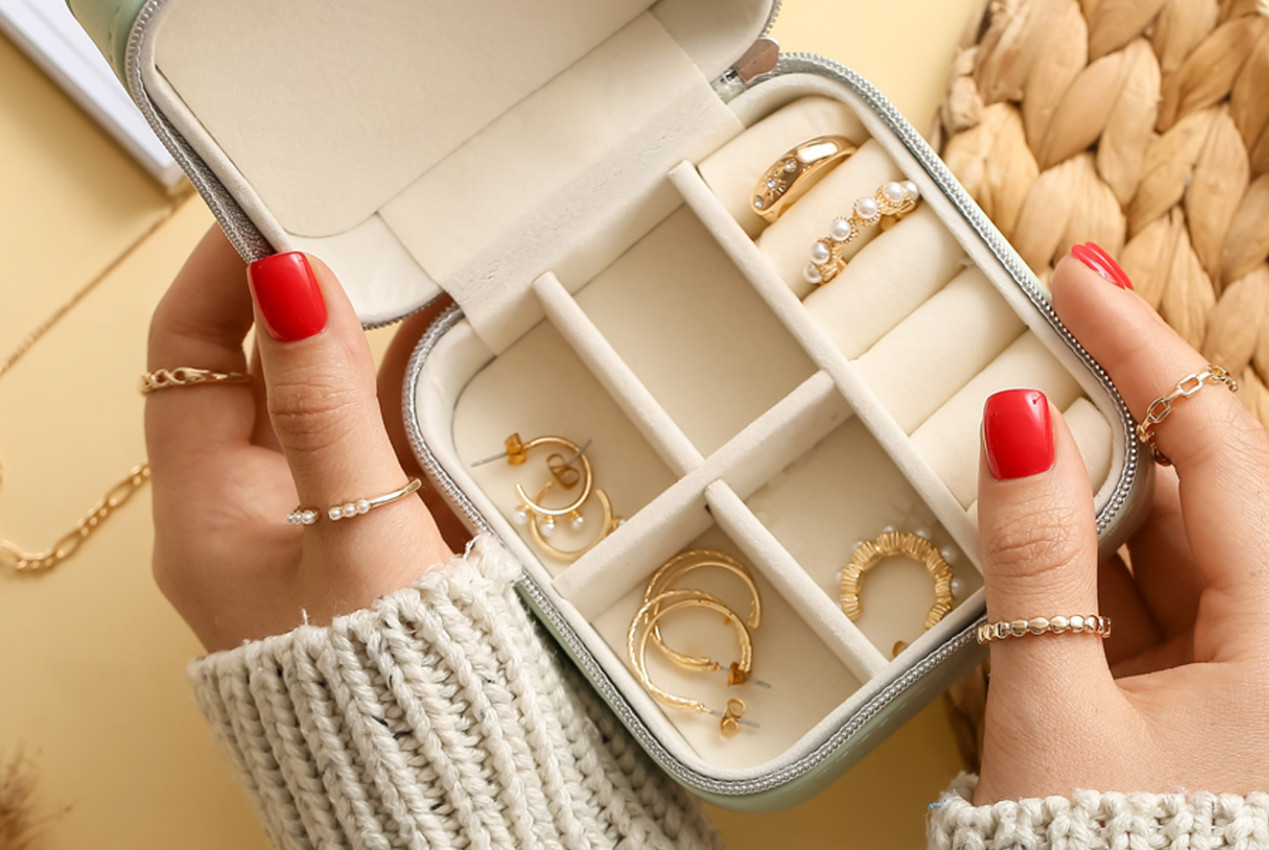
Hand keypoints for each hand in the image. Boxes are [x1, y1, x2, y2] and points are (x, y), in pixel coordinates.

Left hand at [146, 229, 462, 650]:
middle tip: (370, 231)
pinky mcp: (382, 548)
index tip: (277, 207)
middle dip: (311, 298)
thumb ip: (331, 407)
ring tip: (431, 282)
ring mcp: (320, 531)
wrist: (458, 789)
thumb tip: (292, 282)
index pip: (187, 351)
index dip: (222, 273)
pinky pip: (389, 449)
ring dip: (378, 348)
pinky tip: (469, 367)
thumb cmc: (389, 688)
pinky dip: (422, 401)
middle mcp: (254, 516)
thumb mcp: (357, 533)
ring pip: (335, 406)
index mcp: (211, 512)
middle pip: (261, 371)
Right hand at [971, 246, 1268, 800]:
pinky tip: (1026, 532)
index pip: (1218, 452)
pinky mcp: (1193, 721)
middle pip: (1201, 493)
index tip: (1081, 281)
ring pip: (1168, 550)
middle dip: (1119, 413)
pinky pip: (1143, 611)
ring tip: (1015, 431)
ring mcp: (1238, 693)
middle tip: (1040, 336)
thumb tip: (1024, 423)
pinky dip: (1085, 566)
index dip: (1146, 353)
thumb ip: (1035, 556)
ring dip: (1093, 490)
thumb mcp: (1051, 706)